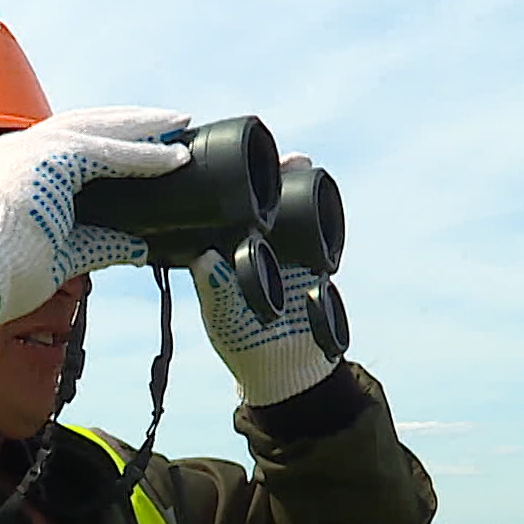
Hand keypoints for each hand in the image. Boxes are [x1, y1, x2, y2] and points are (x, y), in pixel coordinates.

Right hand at [0, 106, 190, 329]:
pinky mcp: (46, 160)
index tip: (144, 143)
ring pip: (98, 128)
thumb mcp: (61, 254)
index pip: (70, 145)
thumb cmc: (3, 275)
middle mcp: (20, 149)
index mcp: (14, 169)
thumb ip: (99, 243)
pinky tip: (173, 158)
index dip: (110, 141)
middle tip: (173, 123)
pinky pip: (104, 152)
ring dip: (143, 128)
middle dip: (132, 123)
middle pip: (87, 124)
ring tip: (180, 127)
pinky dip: (142, 156)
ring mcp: (30, 149)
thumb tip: (140, 246)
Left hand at [191, 152, 340, 406]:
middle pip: (256, 199)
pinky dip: (317, 207)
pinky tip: (319, 185)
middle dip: (265, 172)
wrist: (290, 370)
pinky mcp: (312, 260)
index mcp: (222, 253)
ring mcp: (283, 249)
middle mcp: (251, 245)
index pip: (218, 211)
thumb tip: (204, 261)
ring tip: (298, 159)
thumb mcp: (227, 320)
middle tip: (273, 152)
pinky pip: (314, 228)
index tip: (223, 163)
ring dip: (292, 181)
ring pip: (287, 206)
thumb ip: (217, 292)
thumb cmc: (246, 345)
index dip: (220, 184)